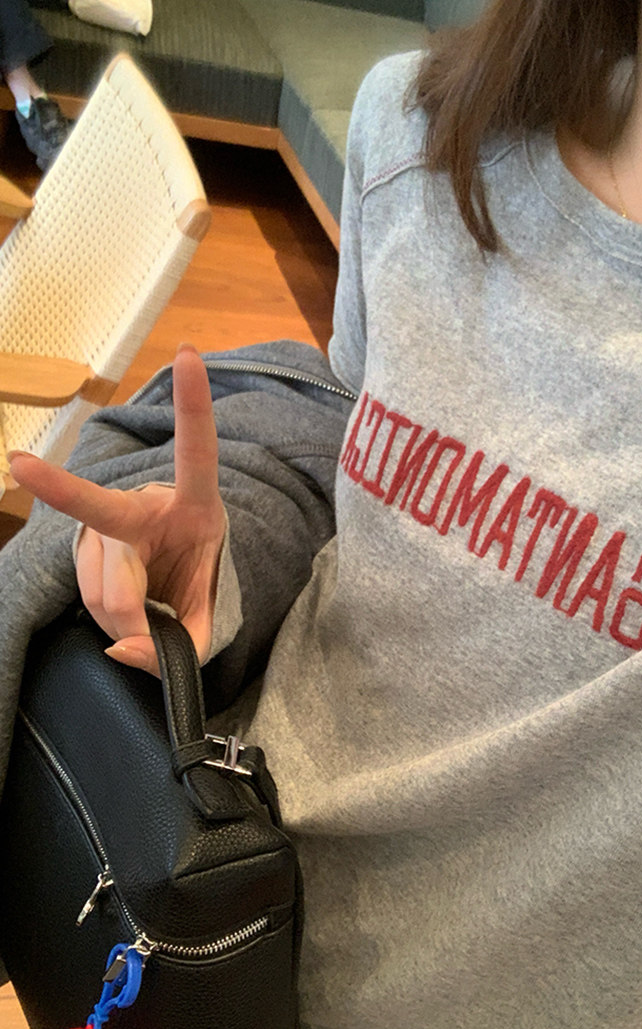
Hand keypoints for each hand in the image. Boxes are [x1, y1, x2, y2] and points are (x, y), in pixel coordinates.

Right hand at [8, 345, 225, 677]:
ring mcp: (109, 524)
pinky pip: (86, 594)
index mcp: (195, 504)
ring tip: (146, 626)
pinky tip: (124, 620)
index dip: (194, 404)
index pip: (198, 450)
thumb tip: (121, 648)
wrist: (171, 584)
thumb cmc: (195, 584)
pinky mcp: (85, 545)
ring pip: (101, 585)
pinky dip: (106, 623)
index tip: (188, 355)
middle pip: (110, 532)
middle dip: (88, 538)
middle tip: (22, 468)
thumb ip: (182, 645)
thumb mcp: (207, 619)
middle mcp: (144, 504)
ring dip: (121, 623)